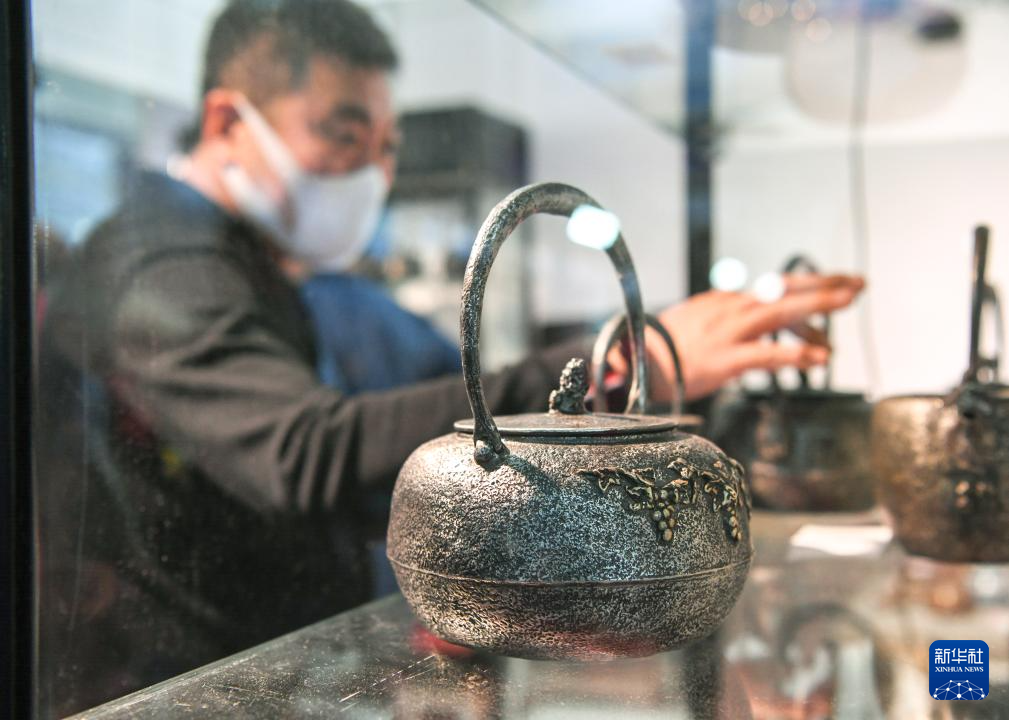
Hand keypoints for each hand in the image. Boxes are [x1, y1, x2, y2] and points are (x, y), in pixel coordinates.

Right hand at [613, 274, 864, 402]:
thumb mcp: (696, 324)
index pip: (775, 291)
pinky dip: (797, 355)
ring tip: (849, 304)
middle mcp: (730, 309)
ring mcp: (729, 332)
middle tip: (858, 283)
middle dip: (824, 286)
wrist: (635, 364)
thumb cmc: (664, 350)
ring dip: (818, 307)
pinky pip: (769, 354)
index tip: (836, 285)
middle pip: (785, 291)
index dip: (808, 287)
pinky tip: (821, 358)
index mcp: (726, 302)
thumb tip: (751, 324)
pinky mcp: (726, 359)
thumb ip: (725, 320)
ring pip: (781, 313)